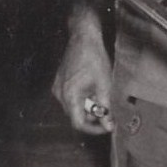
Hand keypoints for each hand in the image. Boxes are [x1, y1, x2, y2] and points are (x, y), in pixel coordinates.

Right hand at [52, 14, 116, 135]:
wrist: (83, 37)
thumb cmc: (94, 58)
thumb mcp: (104, 85)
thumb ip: (105, 108)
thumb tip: (108, 125)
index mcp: (70, 96)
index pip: (78, 123)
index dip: (93, 129)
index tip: (106, 127)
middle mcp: (60, 94)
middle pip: (75, 115)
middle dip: (92, 116)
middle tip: (107, 110)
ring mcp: (58, 87)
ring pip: (73, 106)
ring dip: (87, 106)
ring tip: (100, 95)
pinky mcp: (59, 82)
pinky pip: (70, 97)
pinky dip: (81, 98)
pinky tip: (92, 88)